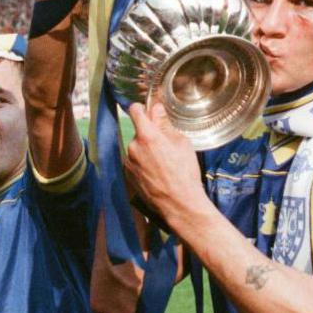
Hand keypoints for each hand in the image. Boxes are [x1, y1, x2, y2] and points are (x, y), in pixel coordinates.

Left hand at [125, 102, 209, 228]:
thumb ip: (165, 125)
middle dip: (150, 135)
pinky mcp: (128, 175)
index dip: (142, 108)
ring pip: (137, 148)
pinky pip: (135, 161)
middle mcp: (133, 147)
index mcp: (147, 136)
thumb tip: (157, 110)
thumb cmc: (184, 172)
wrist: (179, 203)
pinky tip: (157, 173)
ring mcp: (128, 162)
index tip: (149, 112)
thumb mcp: (181, 143)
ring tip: (163, 164)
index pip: (135, 110)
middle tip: (166, 146)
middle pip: (139, 132)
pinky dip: (143, 163)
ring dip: (146, 150)